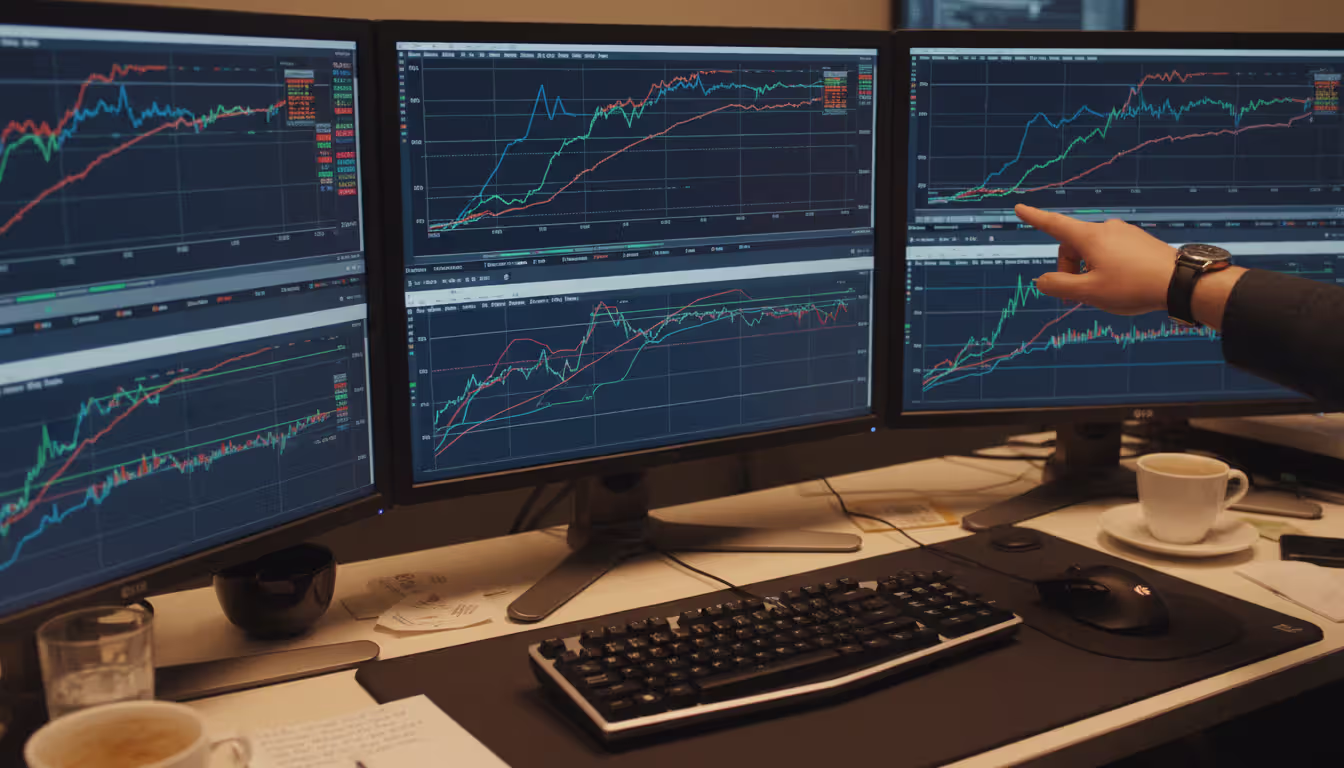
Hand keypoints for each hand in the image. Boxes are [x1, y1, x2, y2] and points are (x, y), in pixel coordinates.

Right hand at [1015, 204, 1177, 315]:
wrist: (1180, 282)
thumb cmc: (1133, 286)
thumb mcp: (1089, 293)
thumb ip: (1059, 286)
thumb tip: (1043, 281)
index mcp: (1090, 237)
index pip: (1054, 224)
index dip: (1035, 217)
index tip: (1020, 208)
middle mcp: (1106, 229)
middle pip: (1073, 245)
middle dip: (1068, 269)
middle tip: (1077, 295)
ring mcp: (1124, 233)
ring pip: (1093, 251)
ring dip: (1088, 271)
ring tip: (1103, 293)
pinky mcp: (1139, 242)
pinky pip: (1111, 252)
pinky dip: (1106, 268)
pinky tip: (1121, 286)